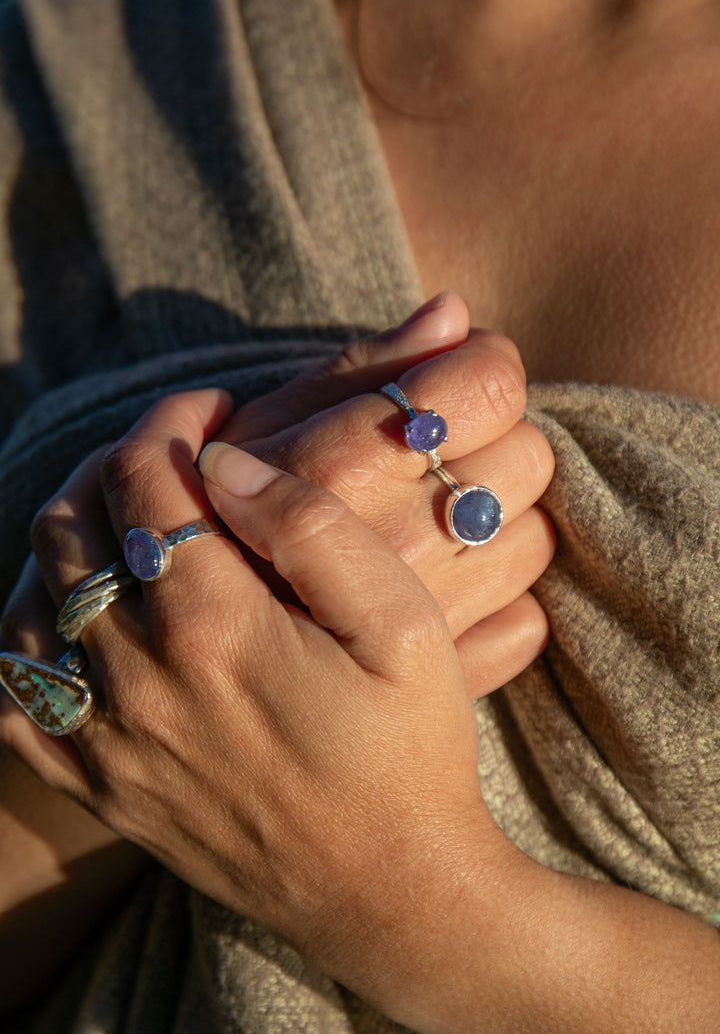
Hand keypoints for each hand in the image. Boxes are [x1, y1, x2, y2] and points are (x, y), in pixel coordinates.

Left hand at [1, 387, 522, 1030]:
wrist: (391, 894)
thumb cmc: (410, 752)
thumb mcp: (401, 625)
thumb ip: (313, 528)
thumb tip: (228, 461)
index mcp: (214, 626)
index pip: (147, 478)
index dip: (172, 420)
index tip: (212, 407)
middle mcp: (139, 679)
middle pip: (75, 526)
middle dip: (116, 463)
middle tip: (172, 452)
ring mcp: (108, 740)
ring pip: (32, 600)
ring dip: (70, 538)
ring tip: (127, 520)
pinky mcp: (102, 788)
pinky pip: (18, 695)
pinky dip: (34, 635)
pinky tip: (82, 618)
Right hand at [221, 290, 554, 694]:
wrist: (190, 648)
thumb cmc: (215, 518)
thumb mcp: (264, 424)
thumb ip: (360, 365)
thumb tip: (452, 312)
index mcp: (353, 462)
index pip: (493, 384)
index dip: (484, 366)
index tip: (453, 378)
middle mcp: (403, 536)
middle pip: (529, 454)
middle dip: (493, 441)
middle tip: (436, 455)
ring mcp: (432, 614)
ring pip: (535, 536)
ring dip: (498, 519)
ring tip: (434, 519)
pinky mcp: (448, 676)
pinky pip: (525, 620)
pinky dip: (498, 599)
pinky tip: (445, 584)